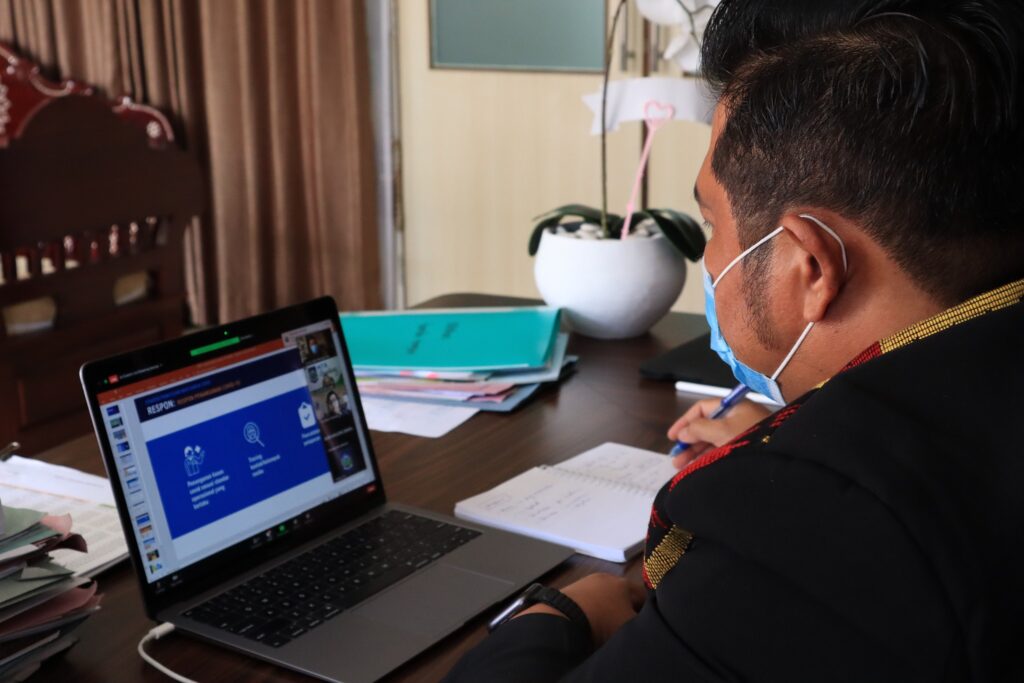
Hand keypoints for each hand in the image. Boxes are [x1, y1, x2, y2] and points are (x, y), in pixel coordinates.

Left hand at [515, 573, 644, 646]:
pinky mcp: (569, 591)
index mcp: (624, 583)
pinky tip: (589, 623)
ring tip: (605, 627)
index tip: (645, 624)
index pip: (644, 595)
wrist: (563, 619)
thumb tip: (644, 623)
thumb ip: (642, 623)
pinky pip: (586, 602)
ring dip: (606, 609)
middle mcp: (606, 578)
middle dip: (626, 609)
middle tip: (626, 627)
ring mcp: (585, 582)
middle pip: (622, 595)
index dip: (648, 611)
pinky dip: (590, 611)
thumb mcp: (629, 625)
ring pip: (603, 597)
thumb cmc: (603, 622)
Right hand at [667, 398, 772, 468]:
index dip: (685, 421)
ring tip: (680, 466)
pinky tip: (697, 467)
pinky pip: (722, 451)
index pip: (703, 409)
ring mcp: (742, 435)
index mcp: (734, 407)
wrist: (779, 458)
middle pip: (707, 426)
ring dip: (695, 452)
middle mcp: (738, 419)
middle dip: (689, 441)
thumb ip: (698, 429)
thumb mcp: (721, 430)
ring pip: (713, 441)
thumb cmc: (751, 437)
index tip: (672, 437)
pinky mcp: (746, 449)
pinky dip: (708, 457)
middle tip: (675, 456)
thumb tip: (682, 432)